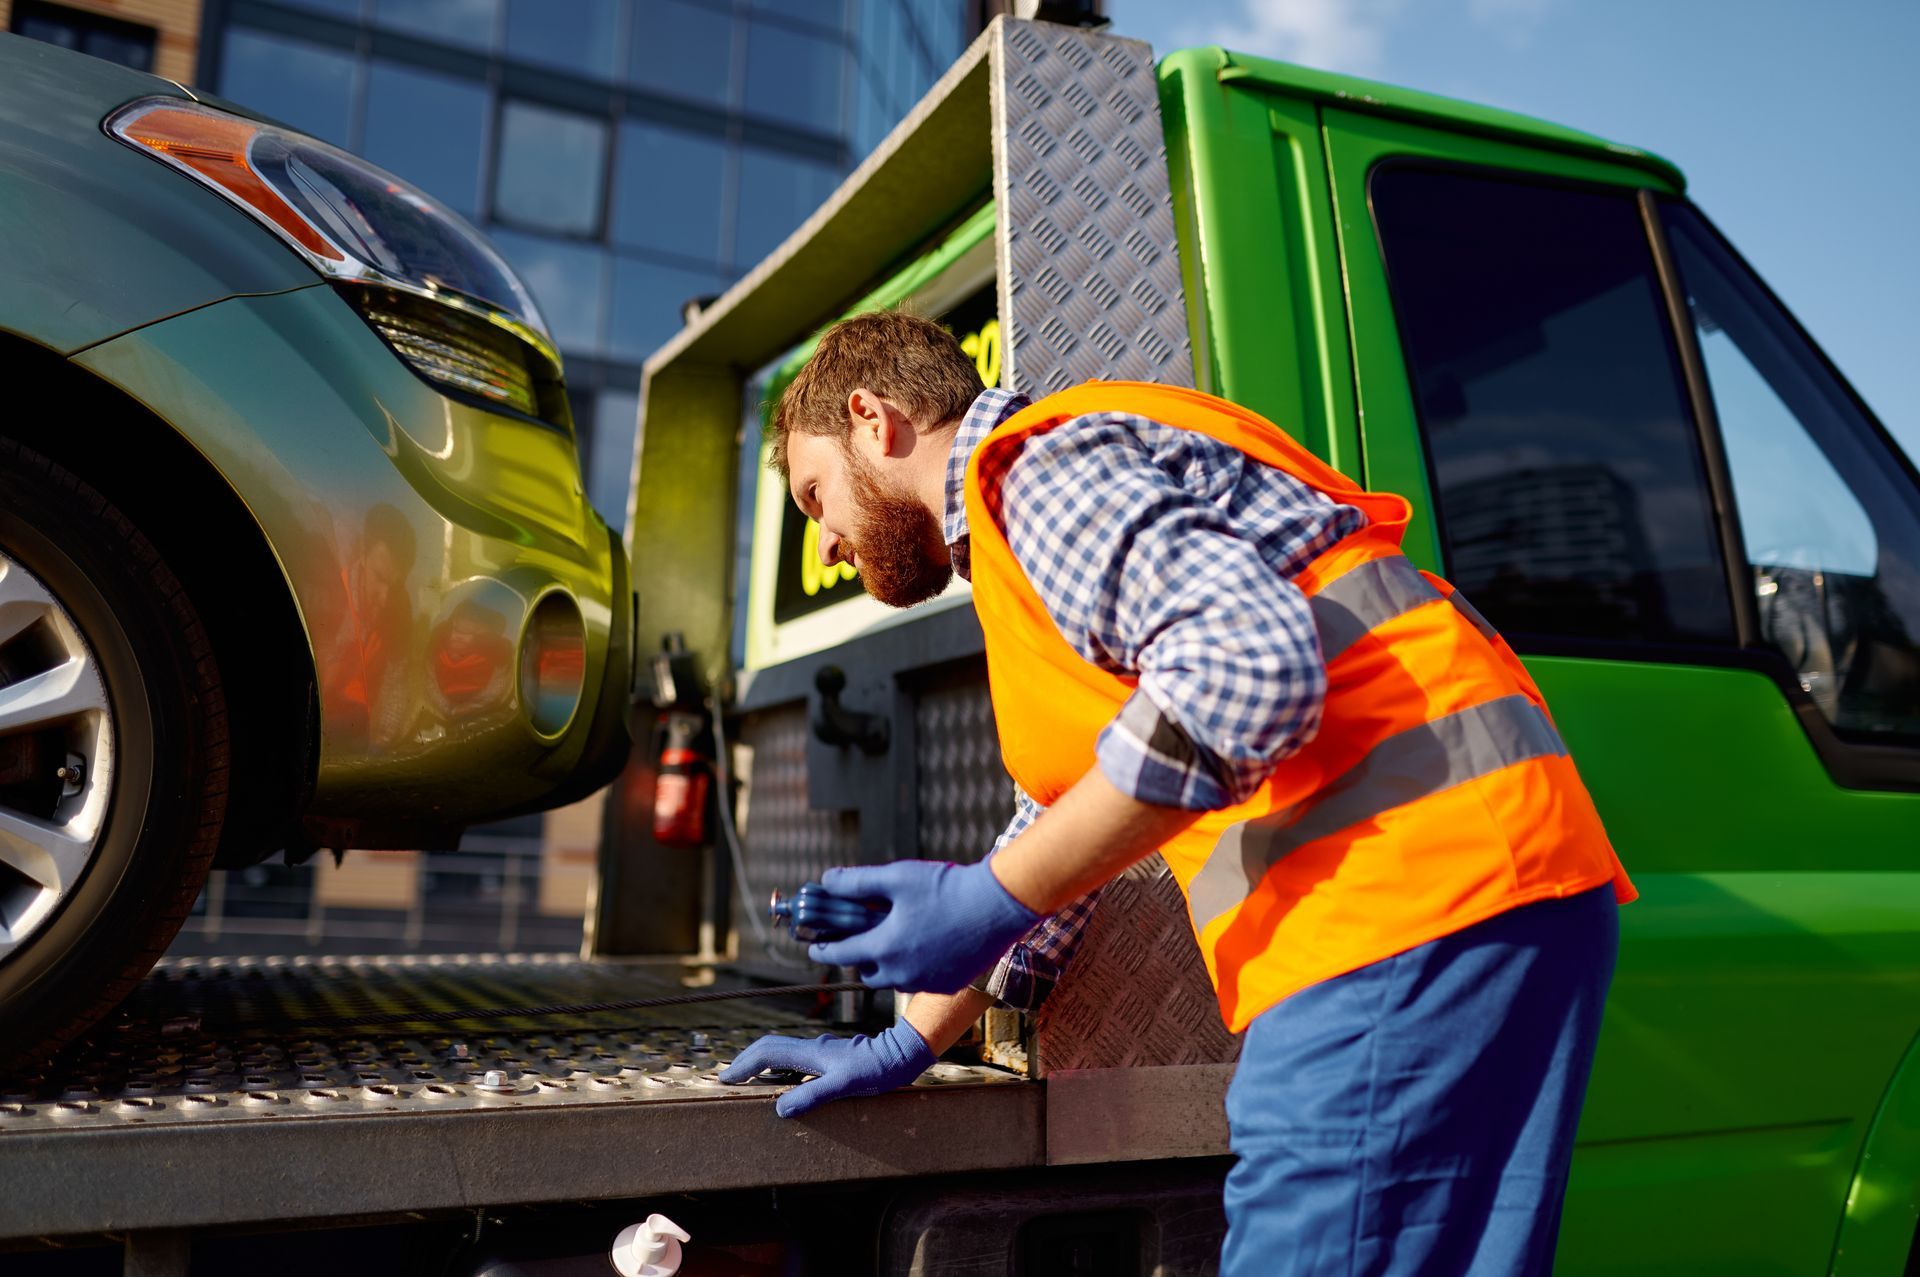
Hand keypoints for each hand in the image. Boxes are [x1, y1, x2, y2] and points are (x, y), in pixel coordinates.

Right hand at [717, 1023, 934, 1117]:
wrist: (901, 1055)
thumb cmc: (876, 1071)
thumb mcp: (844, 1086)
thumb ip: (812, 1096)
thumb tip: (779, 1108)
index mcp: (811, 1053)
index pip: (767, 1053)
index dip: (743, 1065)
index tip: (725, 1079)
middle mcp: (812, 1049)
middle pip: (769, 1047)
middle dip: (746, 1061)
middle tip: (729, 1078)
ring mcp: (821, 1052)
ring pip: (782, 1051)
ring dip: (761, 1063)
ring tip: (749, 1080)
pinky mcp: (830, 1058)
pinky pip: (795, 1059)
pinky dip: (780, 1067)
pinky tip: (784, 1082)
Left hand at [806, 860, 1039, 993]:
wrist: (998, 905)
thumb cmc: (945, 887)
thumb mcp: (896, 877)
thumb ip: (856, 882)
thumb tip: (827, 881)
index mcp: (883, 948)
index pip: (839, 955)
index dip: (822, 949)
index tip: (814, 947)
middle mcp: (901, 974)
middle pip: (866, 972)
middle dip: (858, 957)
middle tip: (860, 939)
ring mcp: (926, 983)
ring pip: (894, 979)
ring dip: (888, 963)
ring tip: (895, 939)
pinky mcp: (949, 984)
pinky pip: (921, 981)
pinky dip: (915, 967)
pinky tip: (925, 945)